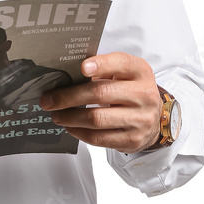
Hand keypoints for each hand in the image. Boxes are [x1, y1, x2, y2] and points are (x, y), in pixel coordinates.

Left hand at [39, 52, 162, 153]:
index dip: (101, 64)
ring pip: (97, 118)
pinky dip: (79, 132)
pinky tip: (70, 126)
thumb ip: (101, 69)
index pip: (121, 64)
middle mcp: (144, 94)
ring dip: (70, 117)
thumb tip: (64, 75)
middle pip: (101, 93)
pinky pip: (100, 138)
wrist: (154, 117)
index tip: (82, 68)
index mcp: (140, 71)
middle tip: (49, 99)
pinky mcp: (133, 140)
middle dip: (69, 97)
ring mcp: (140, 119)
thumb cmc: (130, 90)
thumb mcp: (123, 73)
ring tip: (56, 114)